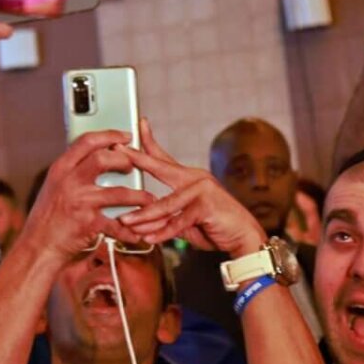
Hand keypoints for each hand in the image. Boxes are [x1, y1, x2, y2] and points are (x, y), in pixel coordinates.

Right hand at [18, 129, 150, 260]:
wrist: (38, 247)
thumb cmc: (47, 218)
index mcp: (61, 169)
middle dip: (125, 160)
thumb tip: (96, 158)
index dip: (110, 135)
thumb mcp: (54, 186)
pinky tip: (136, 234)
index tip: (126, 136)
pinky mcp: (88, 224)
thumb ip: (72, 171)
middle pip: (103, 159)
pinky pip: (117, 225)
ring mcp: (80, 202)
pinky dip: (129, 231)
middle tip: (134, 166)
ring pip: (119, 192)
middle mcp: (69, 181)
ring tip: (148, 199)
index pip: (87, 141)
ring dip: (139, 196)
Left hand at [115, 119, 267, 256]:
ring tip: (125, 221)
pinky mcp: (206, 206)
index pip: (165, 158)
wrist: (245, 238)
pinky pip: (177, 221)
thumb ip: (167, 218)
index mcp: (190, 178)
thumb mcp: (186, 222)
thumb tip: (143, 222)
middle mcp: (196, 179)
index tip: (139, 124)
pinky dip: (162, 232)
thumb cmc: (216, 228)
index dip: (149, 142)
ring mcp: (202, 190)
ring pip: (165, 204)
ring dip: (143, 216)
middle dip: (138, 159)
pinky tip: (149, 237)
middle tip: (119, 151)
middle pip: (161, 167)